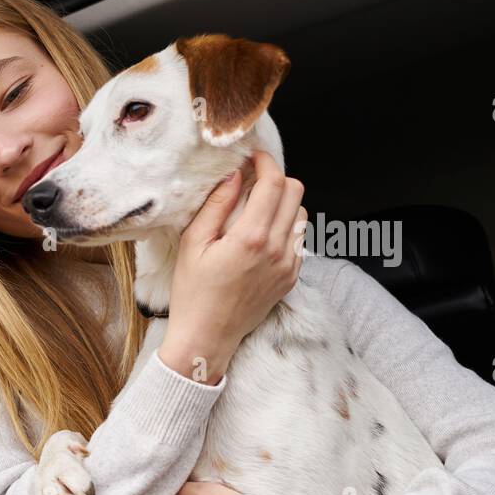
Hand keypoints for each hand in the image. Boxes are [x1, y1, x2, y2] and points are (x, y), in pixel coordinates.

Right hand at [160, 150, 306, 383]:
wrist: (207, 337)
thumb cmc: (192, 293)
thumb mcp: (193, 244)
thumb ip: (216, 205)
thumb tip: (234, 174)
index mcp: (251, 237)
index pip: (274, 183)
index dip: (265, 162)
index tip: (253, 157)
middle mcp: (277, 249)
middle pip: (295, 192)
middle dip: (276, 178)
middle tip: (253, 181)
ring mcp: (289, 265)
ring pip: (302, 214)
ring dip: (283, 203)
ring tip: (257, 210)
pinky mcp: (291, 277)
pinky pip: (298, 239)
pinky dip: (284, 228)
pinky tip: (260, 237)